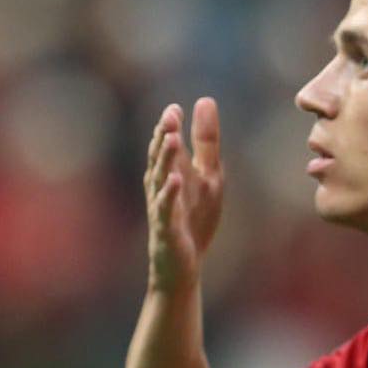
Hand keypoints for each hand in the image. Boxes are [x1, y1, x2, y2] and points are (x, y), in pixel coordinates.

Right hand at [144, 98, 223, 292]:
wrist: (182, 267)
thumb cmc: (193, 220)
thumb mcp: (207, 176)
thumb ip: (206, 142)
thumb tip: (205, 100)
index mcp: (169, 172)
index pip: (167, 145)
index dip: (169, 126)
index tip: (176, 108)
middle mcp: (160, 187)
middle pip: (160, 157)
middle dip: (165, 135)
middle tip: (170, 115)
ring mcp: (161, 207)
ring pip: (160, 179)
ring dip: (166, 158)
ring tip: (173, 138)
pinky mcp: (166, 229)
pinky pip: (165, 209)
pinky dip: (169, 194)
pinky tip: (176, 180)